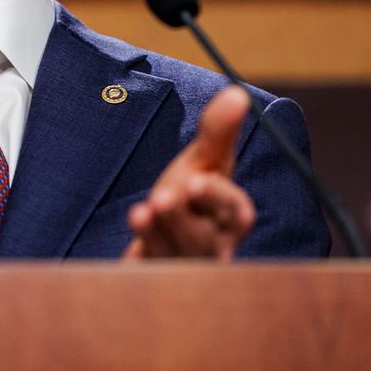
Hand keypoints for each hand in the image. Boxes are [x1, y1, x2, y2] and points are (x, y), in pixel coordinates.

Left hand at [122, 85, 255, 260]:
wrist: (159, 231)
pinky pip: (151, 272)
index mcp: (229, 217)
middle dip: (183, 220)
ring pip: (177, 256)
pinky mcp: (158, 278)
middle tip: (163, 196)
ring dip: (159, 231)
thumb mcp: (202, 161)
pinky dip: (142, 247)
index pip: (234, 212)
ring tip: (142, 208)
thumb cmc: (189, 193)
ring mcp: (185, 266)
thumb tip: (236, 92)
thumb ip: (218, 132)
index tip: (193, 179)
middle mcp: (213, 247)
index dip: (216, 197)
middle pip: (205, 241)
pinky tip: (133, 225)